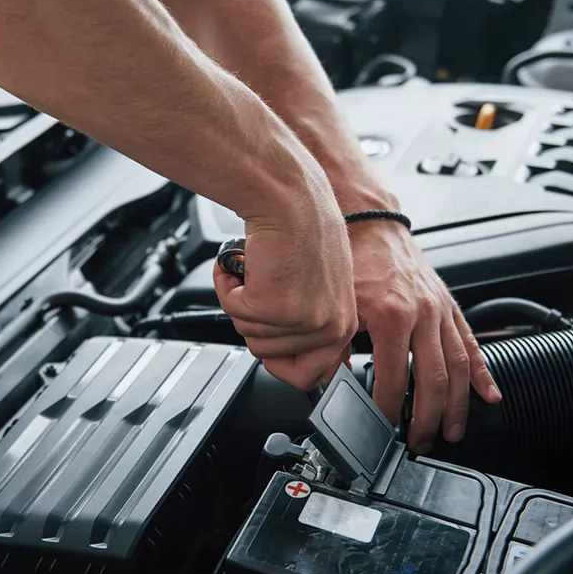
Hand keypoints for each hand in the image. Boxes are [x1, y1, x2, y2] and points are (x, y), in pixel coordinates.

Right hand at [213, 191, 357, 390]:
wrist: (289, 197)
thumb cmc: (302, 230)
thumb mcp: (320, 289)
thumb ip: (310, 325)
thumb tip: (289, 359)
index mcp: (344, 326)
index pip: (309, 376)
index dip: (280, 361)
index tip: (269, 342)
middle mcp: (329, 328)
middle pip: (268, 355)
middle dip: (255, 322)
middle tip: (265, 287)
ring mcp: (302, 320)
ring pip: (248, 334)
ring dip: (242, 301)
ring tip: (259, 271)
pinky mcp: (273, 307)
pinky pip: (233, 311)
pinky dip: (228, 286)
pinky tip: (246, 264)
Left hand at [349, 220, 500, 452]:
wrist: (370, 221)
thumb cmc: (351, 258)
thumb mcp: (337, 305)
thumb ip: (333, 348)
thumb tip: (328, 384)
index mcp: (392, 316)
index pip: (394, 379)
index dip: (388, 410)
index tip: (381, 428)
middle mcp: (423, 313)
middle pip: (433, 380)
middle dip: (428, 418)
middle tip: (419, 442)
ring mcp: (440, 310)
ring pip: (458, 366)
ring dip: (459, 405)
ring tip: (454, 432)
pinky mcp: (450, 305)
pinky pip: (471, 343)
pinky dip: (482, 372)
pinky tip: (490, 395)